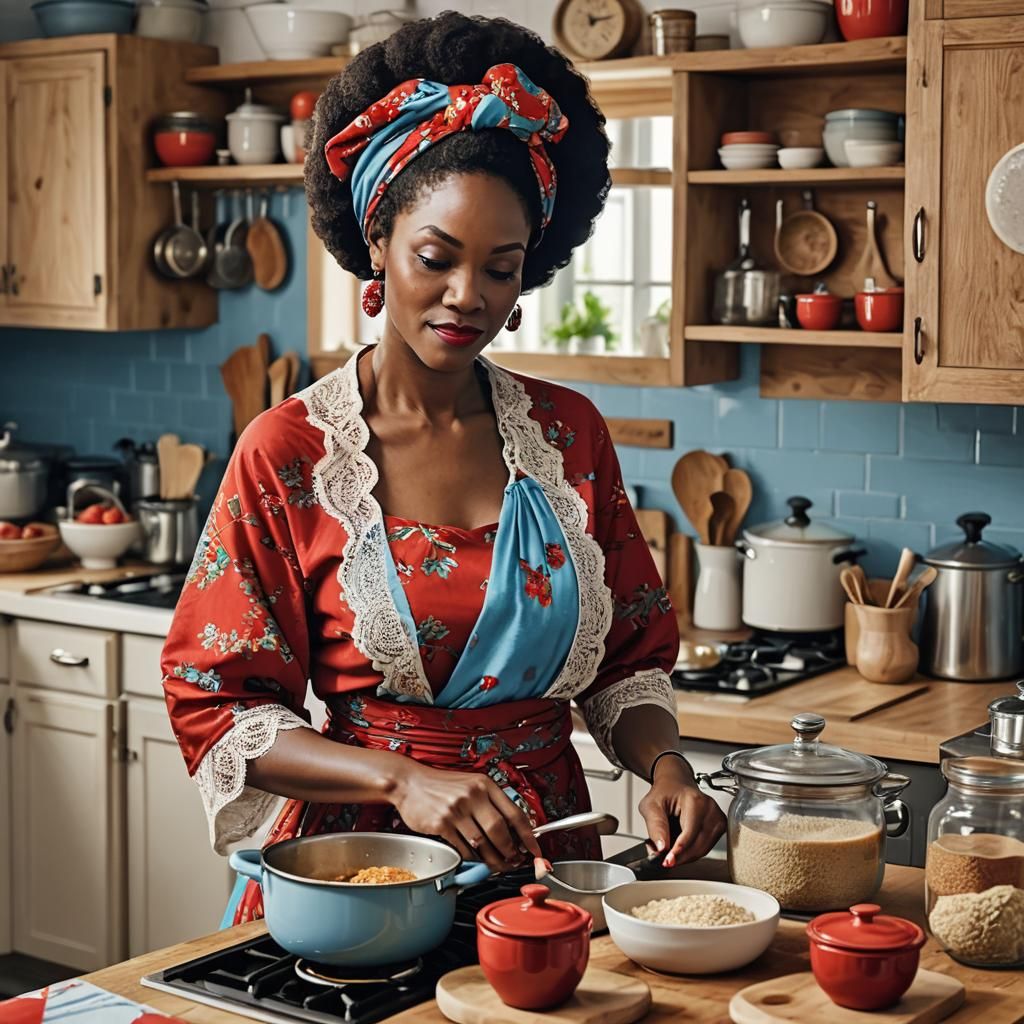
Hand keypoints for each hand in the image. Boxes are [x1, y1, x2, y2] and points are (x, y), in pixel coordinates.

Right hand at [393, 763, 543, 872]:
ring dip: (493, 860)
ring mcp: (456, 809)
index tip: (536, 850)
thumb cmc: (441, 785)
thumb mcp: (470, 785)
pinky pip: (463, 847)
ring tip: (498, 865)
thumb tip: (514, 830)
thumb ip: (490, 803)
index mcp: (484, 784)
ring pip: (483, 843)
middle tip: (515, 861)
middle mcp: (473, 795)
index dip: (529, 836)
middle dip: (511, 852)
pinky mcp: (441, 823)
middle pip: (500, 831)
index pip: (515, 813)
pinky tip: (476, 859)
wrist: (410, 782)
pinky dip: (473, 858)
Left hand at [637, 756, 726, 867]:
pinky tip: (682, 845)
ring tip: (671, 848)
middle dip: (680, 856)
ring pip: (703, 850)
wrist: (676, 784)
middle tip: (663, 858)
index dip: (678, 851)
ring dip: (686, 855)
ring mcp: (718, 818)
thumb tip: (662, 848)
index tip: (667, 861)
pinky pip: (706, 848)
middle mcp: (710, 808)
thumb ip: (655, 826)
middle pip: (698, 845)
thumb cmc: (664, 792)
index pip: (689, 833)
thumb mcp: (650, 805)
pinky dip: (693, 851)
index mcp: (695, 800)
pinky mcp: (720, 826)